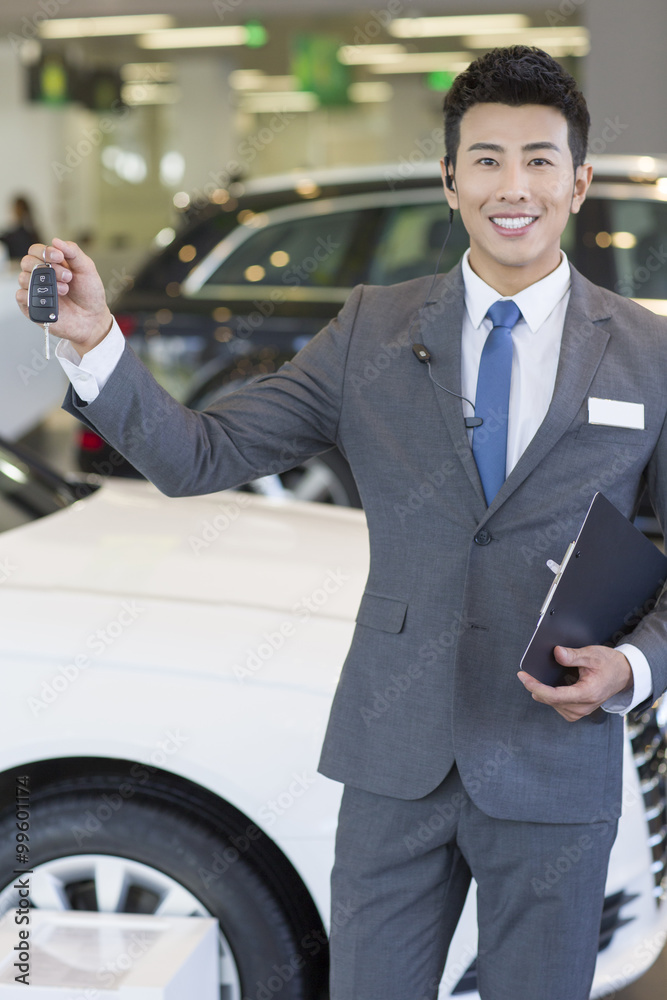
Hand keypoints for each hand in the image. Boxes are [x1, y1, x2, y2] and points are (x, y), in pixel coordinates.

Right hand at [16, 238, 112, 355]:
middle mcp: (40, 275)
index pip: (36, 250)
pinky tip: (49, 299)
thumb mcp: (87, 268)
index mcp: (51, 263)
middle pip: (27, 261)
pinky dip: (32, 295)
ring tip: (65, 290)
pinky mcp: (32, 306)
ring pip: (24, 278)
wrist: (93, 318)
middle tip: (67, 277)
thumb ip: (73, 252)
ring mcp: (35, 290)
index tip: (60, 257)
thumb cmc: (89, 293)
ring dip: (46, 283)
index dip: (45, 251)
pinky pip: (20, 296)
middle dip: (47, 267)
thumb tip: (56, 240)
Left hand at [517, 645, 632, 721]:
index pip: (555, 695)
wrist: (623, 674)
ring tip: (538, 678)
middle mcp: (584, 706)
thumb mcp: (591, 654)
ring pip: (553, 704)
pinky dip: (551, 696)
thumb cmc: (609, 664)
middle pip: (551, 700)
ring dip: (543, 692)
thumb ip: (573, 655)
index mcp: (587, 693)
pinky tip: (551, 685)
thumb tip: (557, 653)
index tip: (523, 677)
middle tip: (525, 674)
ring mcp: (581, 711)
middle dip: (535, 687)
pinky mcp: (578, 710)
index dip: (535, 686)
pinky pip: (558, 706)